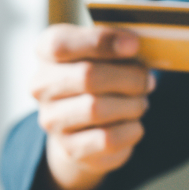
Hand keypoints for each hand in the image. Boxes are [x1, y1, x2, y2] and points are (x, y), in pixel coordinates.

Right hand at [30, 24, 154, 189]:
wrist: (82, 128)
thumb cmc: (98, 79)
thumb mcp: (101, 52)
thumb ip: (113, 42)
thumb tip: (131, 44)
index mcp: (46, 52)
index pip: (61, 43)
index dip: (100, 41)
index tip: (134, 44)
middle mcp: (40, 86)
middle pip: (87, 76)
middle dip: (128, 77)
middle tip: (148, 81)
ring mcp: (52, 120)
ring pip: (97, 109)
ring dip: (132, 105)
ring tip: (139, 102)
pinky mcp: (70, 148)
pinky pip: (108, 138)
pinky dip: (131, 129)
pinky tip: (133, 124)